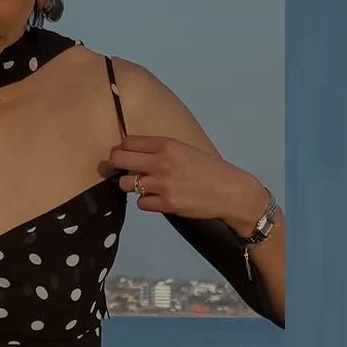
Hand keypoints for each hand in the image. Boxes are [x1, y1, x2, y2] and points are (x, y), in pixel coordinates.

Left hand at [107, 135, 266, 230]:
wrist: (230, 191)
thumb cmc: (208, 169)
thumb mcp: (184, 150)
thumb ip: (159, 150)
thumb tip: (131, 152)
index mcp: (167, 145)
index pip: (128, 142)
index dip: (122, 149)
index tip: (123, 155)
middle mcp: (161, 162)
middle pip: (118, 160)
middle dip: (116, 165)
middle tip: (123, 170)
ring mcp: (162, 184)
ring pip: (125, 184)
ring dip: (130, 185)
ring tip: (143, 186)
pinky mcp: (166, 204)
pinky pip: (140, 203)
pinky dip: (146, 201)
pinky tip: (157, 198)